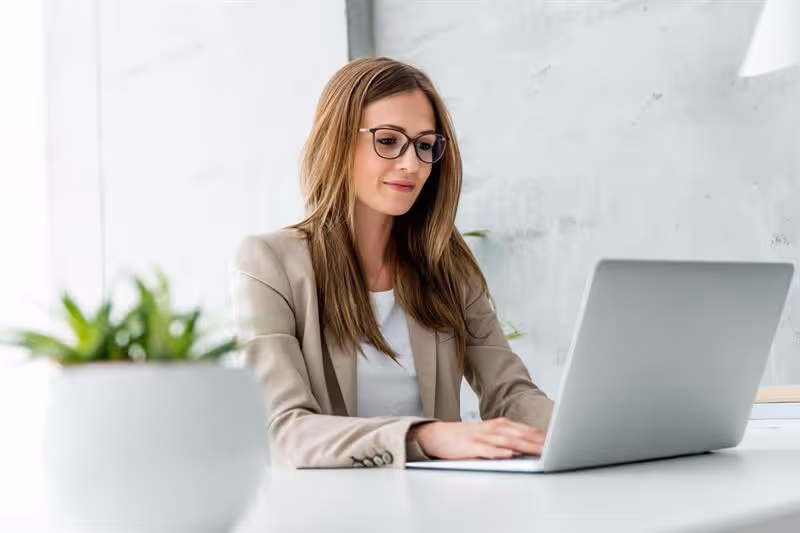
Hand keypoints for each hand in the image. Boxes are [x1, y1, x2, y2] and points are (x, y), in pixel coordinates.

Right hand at [408, 417, 545, 459]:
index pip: (522, 429)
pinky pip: (486, 450)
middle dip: (536, 441)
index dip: (538, 435)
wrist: (437, 435)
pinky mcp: (469, 447)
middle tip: (552, 446)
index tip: (555, 440)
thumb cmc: (463, 437)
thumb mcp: (486, 434)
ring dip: (522, 446)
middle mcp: (491, 429)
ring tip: (537, 451)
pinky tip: (508, 455)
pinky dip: (498, 452)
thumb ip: (505, 438)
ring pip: (505, 441)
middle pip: (517, 434)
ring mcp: (480, 437)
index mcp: (496, 425)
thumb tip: (526, 445)